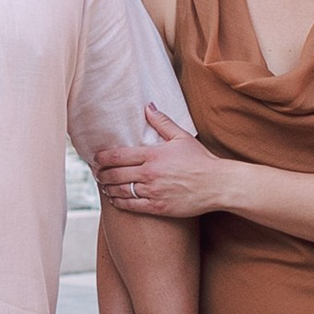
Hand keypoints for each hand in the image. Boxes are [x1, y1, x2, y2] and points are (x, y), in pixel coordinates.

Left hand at [92, 105, 225, 222]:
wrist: (217, 185)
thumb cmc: (201, 160)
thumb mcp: (182, 137)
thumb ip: (162, 122)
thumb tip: (148, 106)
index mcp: (153, 155)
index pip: (118, 155)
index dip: (103, 158)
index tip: (96, 158)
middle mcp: (150, 173)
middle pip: (115, 174)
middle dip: (101, 174)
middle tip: (96, 173)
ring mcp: (153, 191)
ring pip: (121, 191)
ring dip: (108, 188)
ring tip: (103, 186)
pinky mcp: (158, 207)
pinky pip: (131, 206)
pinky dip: (119, 202)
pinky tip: (114, 199)